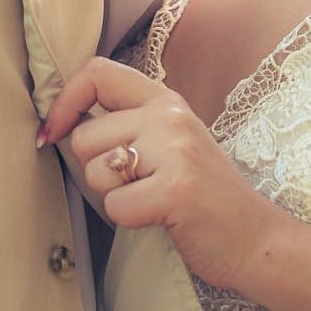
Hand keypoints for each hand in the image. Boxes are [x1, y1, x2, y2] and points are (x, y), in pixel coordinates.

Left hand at [40, 59, 284, 295]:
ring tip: (152, 201)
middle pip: (85, 137)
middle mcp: (170, 116)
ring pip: (95, 172)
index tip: (54, 131)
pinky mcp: (175, 188)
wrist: (256, 238)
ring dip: (114, 197)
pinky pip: (115, 206)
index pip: (97, 72)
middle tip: (136, 187)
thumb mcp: (172, 143)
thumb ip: (130, 125)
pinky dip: (129, 222)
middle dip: (97, 171)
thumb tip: (63, 124)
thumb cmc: (204, 197)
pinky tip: (160, 220)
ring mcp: (175, 150)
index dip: (65, 101)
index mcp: (165, 101)